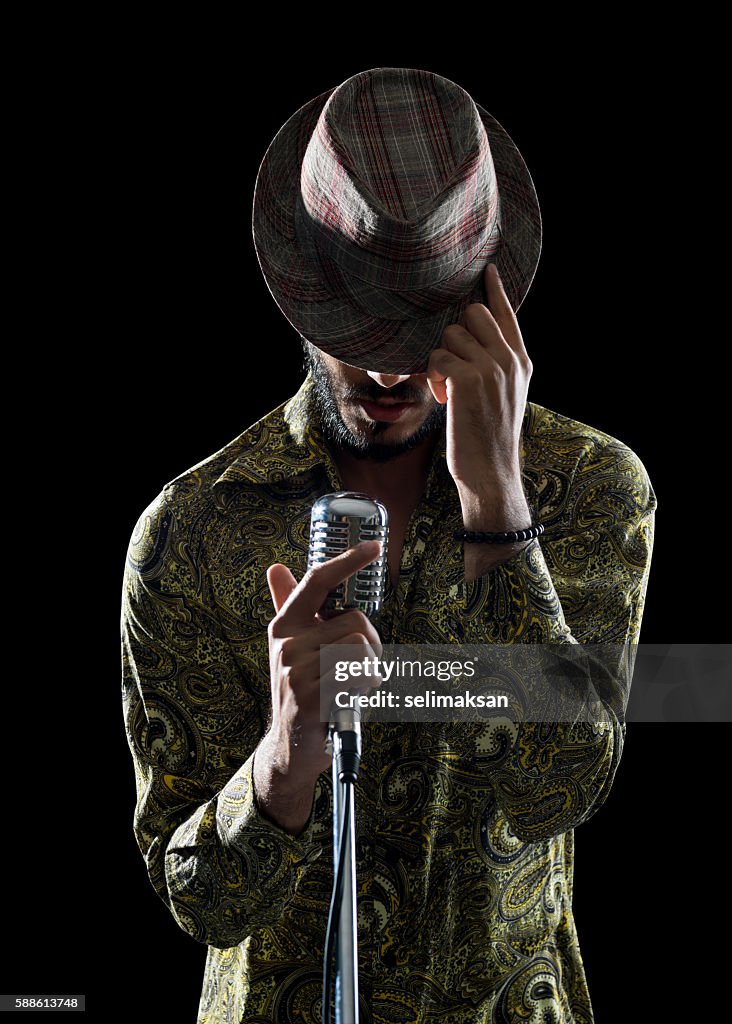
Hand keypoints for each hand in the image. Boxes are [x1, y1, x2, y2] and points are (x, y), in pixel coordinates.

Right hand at [264, 540, 382, 780]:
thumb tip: (276, 568)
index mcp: (285, 625)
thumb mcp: (292, 647)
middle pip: (355, 620)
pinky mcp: (310, 697)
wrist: (290, 747)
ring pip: (361, 646)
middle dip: (371, 644)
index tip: (374, 546)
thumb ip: (287, 607)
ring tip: (353, 684)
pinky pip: (360, 673)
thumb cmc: (303, 690)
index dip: (348, 560)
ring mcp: (295, 671)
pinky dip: (368, 685)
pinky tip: (351, 698)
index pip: (317, 581)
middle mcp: (286, 643)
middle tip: (359, 668)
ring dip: (371, 667)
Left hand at [426, 261, 531, 504]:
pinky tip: (443, 399)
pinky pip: (437, 357)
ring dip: (440, 360)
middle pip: (473, 313)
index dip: (495, 290)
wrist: (491, 472)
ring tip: (448, 390)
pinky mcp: (468, 379)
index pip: (507, 314)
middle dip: (454, 334)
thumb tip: (469, 342)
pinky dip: (433, 378)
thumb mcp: (505, 396)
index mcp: (522, 362)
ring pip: (450, 334)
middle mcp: (510, 359)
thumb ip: (497, 366)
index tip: (487, 269)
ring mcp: (491, 367)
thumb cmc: (489, 439)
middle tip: (453, 366)